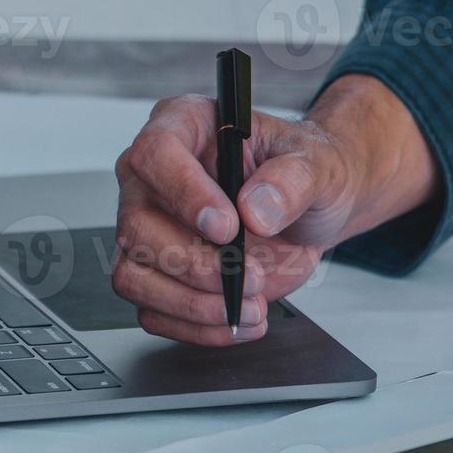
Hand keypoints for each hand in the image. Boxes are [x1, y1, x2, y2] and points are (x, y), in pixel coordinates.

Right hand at [111, 75, 439, 346]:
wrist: (312, 212)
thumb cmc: (306, 173)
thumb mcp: (320, 164)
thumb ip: (293, 179)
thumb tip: (257, 208)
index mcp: (183, 127)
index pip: (155, 154)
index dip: (184, 193)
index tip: (227, 227)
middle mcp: (152, 179)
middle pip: (135, 226)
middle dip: (194, 263)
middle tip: (250, 275)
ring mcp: (147, 230)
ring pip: (133, 275)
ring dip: (192, 303)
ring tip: (251, 305)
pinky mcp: (156, 274)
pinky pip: (152, 311)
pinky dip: (197, 326)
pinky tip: (239, 319)